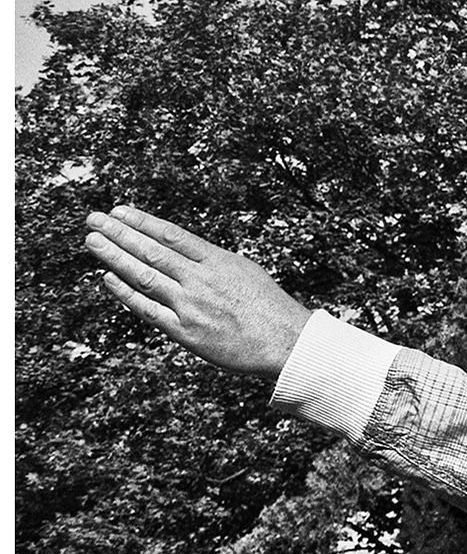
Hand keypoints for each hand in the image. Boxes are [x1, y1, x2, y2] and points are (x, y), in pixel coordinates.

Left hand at [82, 206, 310, 378]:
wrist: (286, 342)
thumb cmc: (268, 307)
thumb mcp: (244, 271)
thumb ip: (211, 261)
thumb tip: (182, 250)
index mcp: (219, 261)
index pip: (172, 235)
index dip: (143, 221)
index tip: (119, 210)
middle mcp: (202, 280)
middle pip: (152, 251)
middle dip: (120, 233)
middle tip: (94, 219)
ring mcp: (192, 306)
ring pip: (145, 276)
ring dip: (115, 257)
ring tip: (93, 241)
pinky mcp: (186, 332)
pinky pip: (148, 309)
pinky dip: (126, 293)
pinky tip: (108, 278)